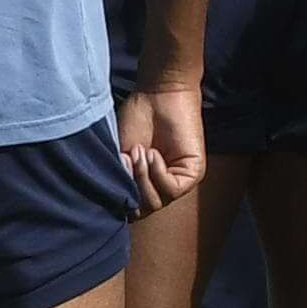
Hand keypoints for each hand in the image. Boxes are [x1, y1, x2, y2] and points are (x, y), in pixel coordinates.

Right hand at [116, 84, 206, 210]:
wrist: (156, 97)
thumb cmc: (135, 122)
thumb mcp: (120, 157)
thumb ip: (120, 182)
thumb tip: (118, 209)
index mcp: (143, 184)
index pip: (130, 210)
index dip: (117, 196)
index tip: (112, 168)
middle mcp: (161, 186)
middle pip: (143, 210)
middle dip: (130, 185)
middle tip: (126, 157)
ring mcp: (178, 181)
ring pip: (157, 202)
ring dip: (142, 178)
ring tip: (138, 152)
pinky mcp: (193, 173)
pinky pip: (172, 190)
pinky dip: (158, 174)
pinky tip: (153, 154)